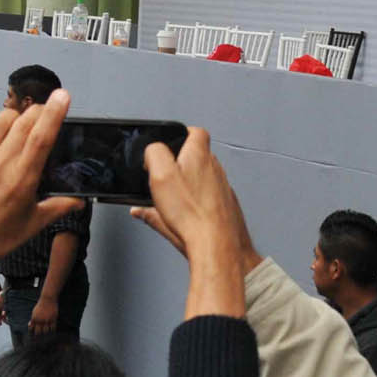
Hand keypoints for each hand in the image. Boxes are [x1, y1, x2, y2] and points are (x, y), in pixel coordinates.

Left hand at [0, 92, 82, 303]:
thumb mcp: (31, 226)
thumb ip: (57, 208)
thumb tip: (78, 201)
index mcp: (21, 181)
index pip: (42, 137)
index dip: (54, 113)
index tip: (62, 97)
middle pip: (22, 124)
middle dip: (36, 111)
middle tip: (43, 109)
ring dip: (12, 113)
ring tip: (19, 116)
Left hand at [29, 292, 59, 336]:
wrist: (48, 299)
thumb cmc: (40, 306)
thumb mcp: (34, 312)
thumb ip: (33, 319)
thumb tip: (30, 325)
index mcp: (34, 318)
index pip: (31, 329)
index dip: (32, 333)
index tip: (32, 336)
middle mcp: (40, 320)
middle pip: (38, 332)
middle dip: (38, 335)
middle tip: (39, 338)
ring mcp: (47, 320)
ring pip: (46, 331)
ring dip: (46, 333)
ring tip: (46, 335)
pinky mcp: (53, 319)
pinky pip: (53, 328)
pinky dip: (52, 330)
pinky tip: (52, 331)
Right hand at [129, 128, 251, 318]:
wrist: (218, 244)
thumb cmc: (192, 212)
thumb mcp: (161, 176)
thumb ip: (154, 154)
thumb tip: (152, 151)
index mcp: (199, 155)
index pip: (195, 132)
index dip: (180, 134)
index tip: (169, 142)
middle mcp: (215, 169)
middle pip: (197, 158)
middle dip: (179, 164)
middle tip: (164, 176)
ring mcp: (222, 189)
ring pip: (201, 181)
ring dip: (186, 186)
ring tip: (171, 201)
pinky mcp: (224, 208)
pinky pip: (205, 201)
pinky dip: (193, 206)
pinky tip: (181, 218)